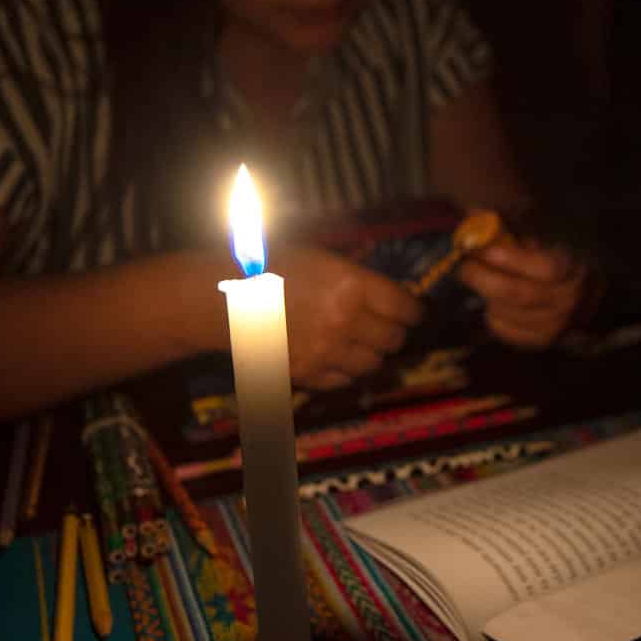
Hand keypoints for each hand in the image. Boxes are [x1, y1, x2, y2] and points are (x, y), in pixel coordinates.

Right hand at [270, 243, 421, 388]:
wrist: (227, 297)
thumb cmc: (275, 267)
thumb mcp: (323, 259)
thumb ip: (359, 279)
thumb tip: (392, 296)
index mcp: (351, 285)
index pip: (404, 308)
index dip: (413, 311)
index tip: (412, 312)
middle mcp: (345, 320)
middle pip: (394, 339)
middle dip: (394, 333)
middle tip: (387, 327)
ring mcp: (327, 350)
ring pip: (373, 364)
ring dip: (372, 354)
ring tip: (361, 343)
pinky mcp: (308, 373)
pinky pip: (344, 380)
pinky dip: (346, 371)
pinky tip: (336, 355)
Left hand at [457, 235, 586, 348]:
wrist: (582, 295)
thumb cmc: (552, 260)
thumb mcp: (541, 242)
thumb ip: (512, 236)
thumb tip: (475, 224)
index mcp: (571, 268)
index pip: (545, 267)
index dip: (511, 258)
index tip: (483, 250)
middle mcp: (567, 300)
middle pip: (518, 293)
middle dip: (483, 278)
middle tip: (464, 267)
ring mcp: (555, 325)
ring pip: (506, 313)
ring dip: (485, 296)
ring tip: (479, 281)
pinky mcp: (541, 341)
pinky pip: (504, 330)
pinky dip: (491, 315)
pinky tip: (493, 302)